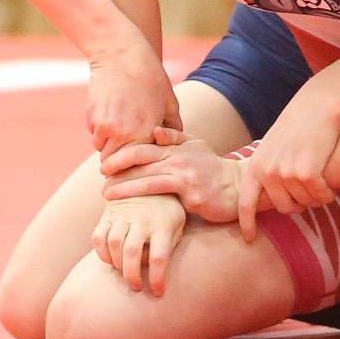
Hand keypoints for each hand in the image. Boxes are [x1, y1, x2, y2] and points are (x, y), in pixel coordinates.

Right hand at [85, 38, 180, 159]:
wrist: (121, 56)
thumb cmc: (151, 77)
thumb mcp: (170, 102)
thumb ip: (173, 128)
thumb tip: (174, 145)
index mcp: (146, 133)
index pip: (140, 165)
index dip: (140, 165)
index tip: (142, 161)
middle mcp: (124, 135)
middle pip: (117, 163)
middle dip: (122, 158)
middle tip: (128, 149)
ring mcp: (105, 127)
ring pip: (103, 149)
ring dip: (110, 144)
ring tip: (122, 125)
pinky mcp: (92, 118)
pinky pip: (95, 134)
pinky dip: (101, 131)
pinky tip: (111, 113)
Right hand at [91, 193, 185, 295]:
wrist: (151, 178)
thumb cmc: (169, 210)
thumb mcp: (178, 224)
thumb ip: (169, 245)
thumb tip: (158, 273)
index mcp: (163, 223)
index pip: (159, 257)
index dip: (157, 278)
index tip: (158, 293)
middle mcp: (142, 218)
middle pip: (132, 252)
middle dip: (132, 275)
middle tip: (137, 287)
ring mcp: (123, 214)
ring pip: (113, 244)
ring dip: (117, 264)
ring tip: (124, 272)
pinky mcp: (108, 214)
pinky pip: (98, 236)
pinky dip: (101, 253)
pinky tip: (111, 260)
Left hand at [102, 127, 242, 224]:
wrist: (238, 187)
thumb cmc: (213, 169)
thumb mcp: (197, 147)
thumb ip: (176, 138)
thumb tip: (154, 131)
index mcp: (178, 147)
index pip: (144, 146)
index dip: (122, 153)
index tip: (105, 163)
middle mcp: (180, 158)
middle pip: (141, 158)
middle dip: (117, 166)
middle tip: (101, 174)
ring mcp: (186, 176)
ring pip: (147, 178)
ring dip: (123, 186)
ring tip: (106, 193)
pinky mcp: (192, 195)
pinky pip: (162, 196)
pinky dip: (142, 199)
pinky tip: (131, 208)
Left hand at [248, 106, 339, 214]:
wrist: (317, 106)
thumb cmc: (298, 126)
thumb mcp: (272, 146)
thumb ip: (267, 169)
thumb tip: (268, 199)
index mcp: (255, 166)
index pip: (245, 203)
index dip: (247, 223)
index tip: (248, 239)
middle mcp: (267, 172)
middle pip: (284, 207)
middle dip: (299, 206)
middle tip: (310, 196)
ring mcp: (286, 173)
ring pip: (304, 203)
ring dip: (316, 199)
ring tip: (322, 185)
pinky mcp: (306, 173)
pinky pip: (320, 196)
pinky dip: (328, 195)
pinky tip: (331, 187)